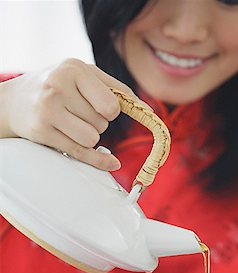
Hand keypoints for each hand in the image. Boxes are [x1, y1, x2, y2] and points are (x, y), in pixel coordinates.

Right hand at [1, 58, 148, 169]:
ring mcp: (48, 110)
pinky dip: (98, 160)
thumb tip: (146, 109)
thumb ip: (115, 89)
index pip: (111, 105)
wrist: (14, 100)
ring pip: (92, 138)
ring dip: (90, 136)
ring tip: (73, 125)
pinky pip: (81, 152)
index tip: (104, 110)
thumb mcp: (83, 75)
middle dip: (97, 122)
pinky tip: (110, 162)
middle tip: (78, 114)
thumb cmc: (58, 86)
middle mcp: (58, 87)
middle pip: (102, 122)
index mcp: (74, 69)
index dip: (112, 111)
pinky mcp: (42, 132)